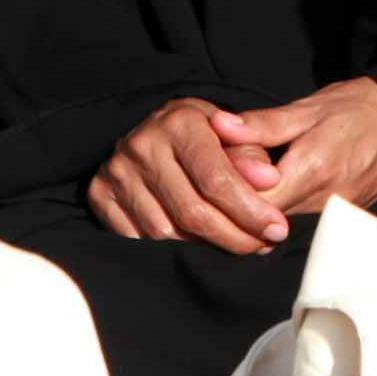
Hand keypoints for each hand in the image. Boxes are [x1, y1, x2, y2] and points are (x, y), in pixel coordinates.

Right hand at [91, 96, 291, 251]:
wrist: (148, 130)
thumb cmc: (201, 134)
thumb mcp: (230, 133)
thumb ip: (252, 153)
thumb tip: (269, 180)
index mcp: (179, 122)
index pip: (217, 179)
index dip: (251, 210)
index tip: (277, 228)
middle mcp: (142, 144)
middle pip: (193, 212)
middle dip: (235, 237)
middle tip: (262, 246)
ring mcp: (116, 172)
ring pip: (166, 234)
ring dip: (208, 250)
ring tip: (237, 246)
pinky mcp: (99, 195)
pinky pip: (139, 241)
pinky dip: (174, 253)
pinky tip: (200, 249)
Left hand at [212, 77, 376, 220]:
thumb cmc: (362, 107)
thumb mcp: (310, 107)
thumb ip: (263, 124)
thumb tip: (218, 126)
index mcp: (312, 170)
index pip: (252, 200)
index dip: (228, 189)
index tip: (218, 169)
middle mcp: (324, 201)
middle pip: (263, 215)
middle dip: (241, 197)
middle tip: (232, 169)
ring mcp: (335, 213)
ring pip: (281, 219)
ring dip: (262, 202)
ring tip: (255, 173)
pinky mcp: (342, 216)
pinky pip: (301, 217)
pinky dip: (286, 204)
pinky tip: (282, 182)